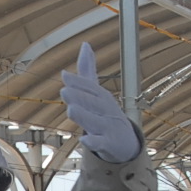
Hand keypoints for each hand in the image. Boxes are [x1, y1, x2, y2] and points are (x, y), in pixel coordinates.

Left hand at [60, 42, 139, 164]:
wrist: (126, 143)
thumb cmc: (106, 114)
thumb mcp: (98, 92)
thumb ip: (88, 71)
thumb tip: (85, 45)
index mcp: (102, 97)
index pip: (90, 88)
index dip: (78, 82)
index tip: (65, 76)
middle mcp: (106, 111)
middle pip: (92, 103)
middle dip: (79, 97)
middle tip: (65, 91)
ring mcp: (107, 128)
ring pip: (94, 121)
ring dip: (83, 115)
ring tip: (71, 110)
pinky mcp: (108, 144)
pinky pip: (101, 143)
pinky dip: (94, 141)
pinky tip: (84, 140)